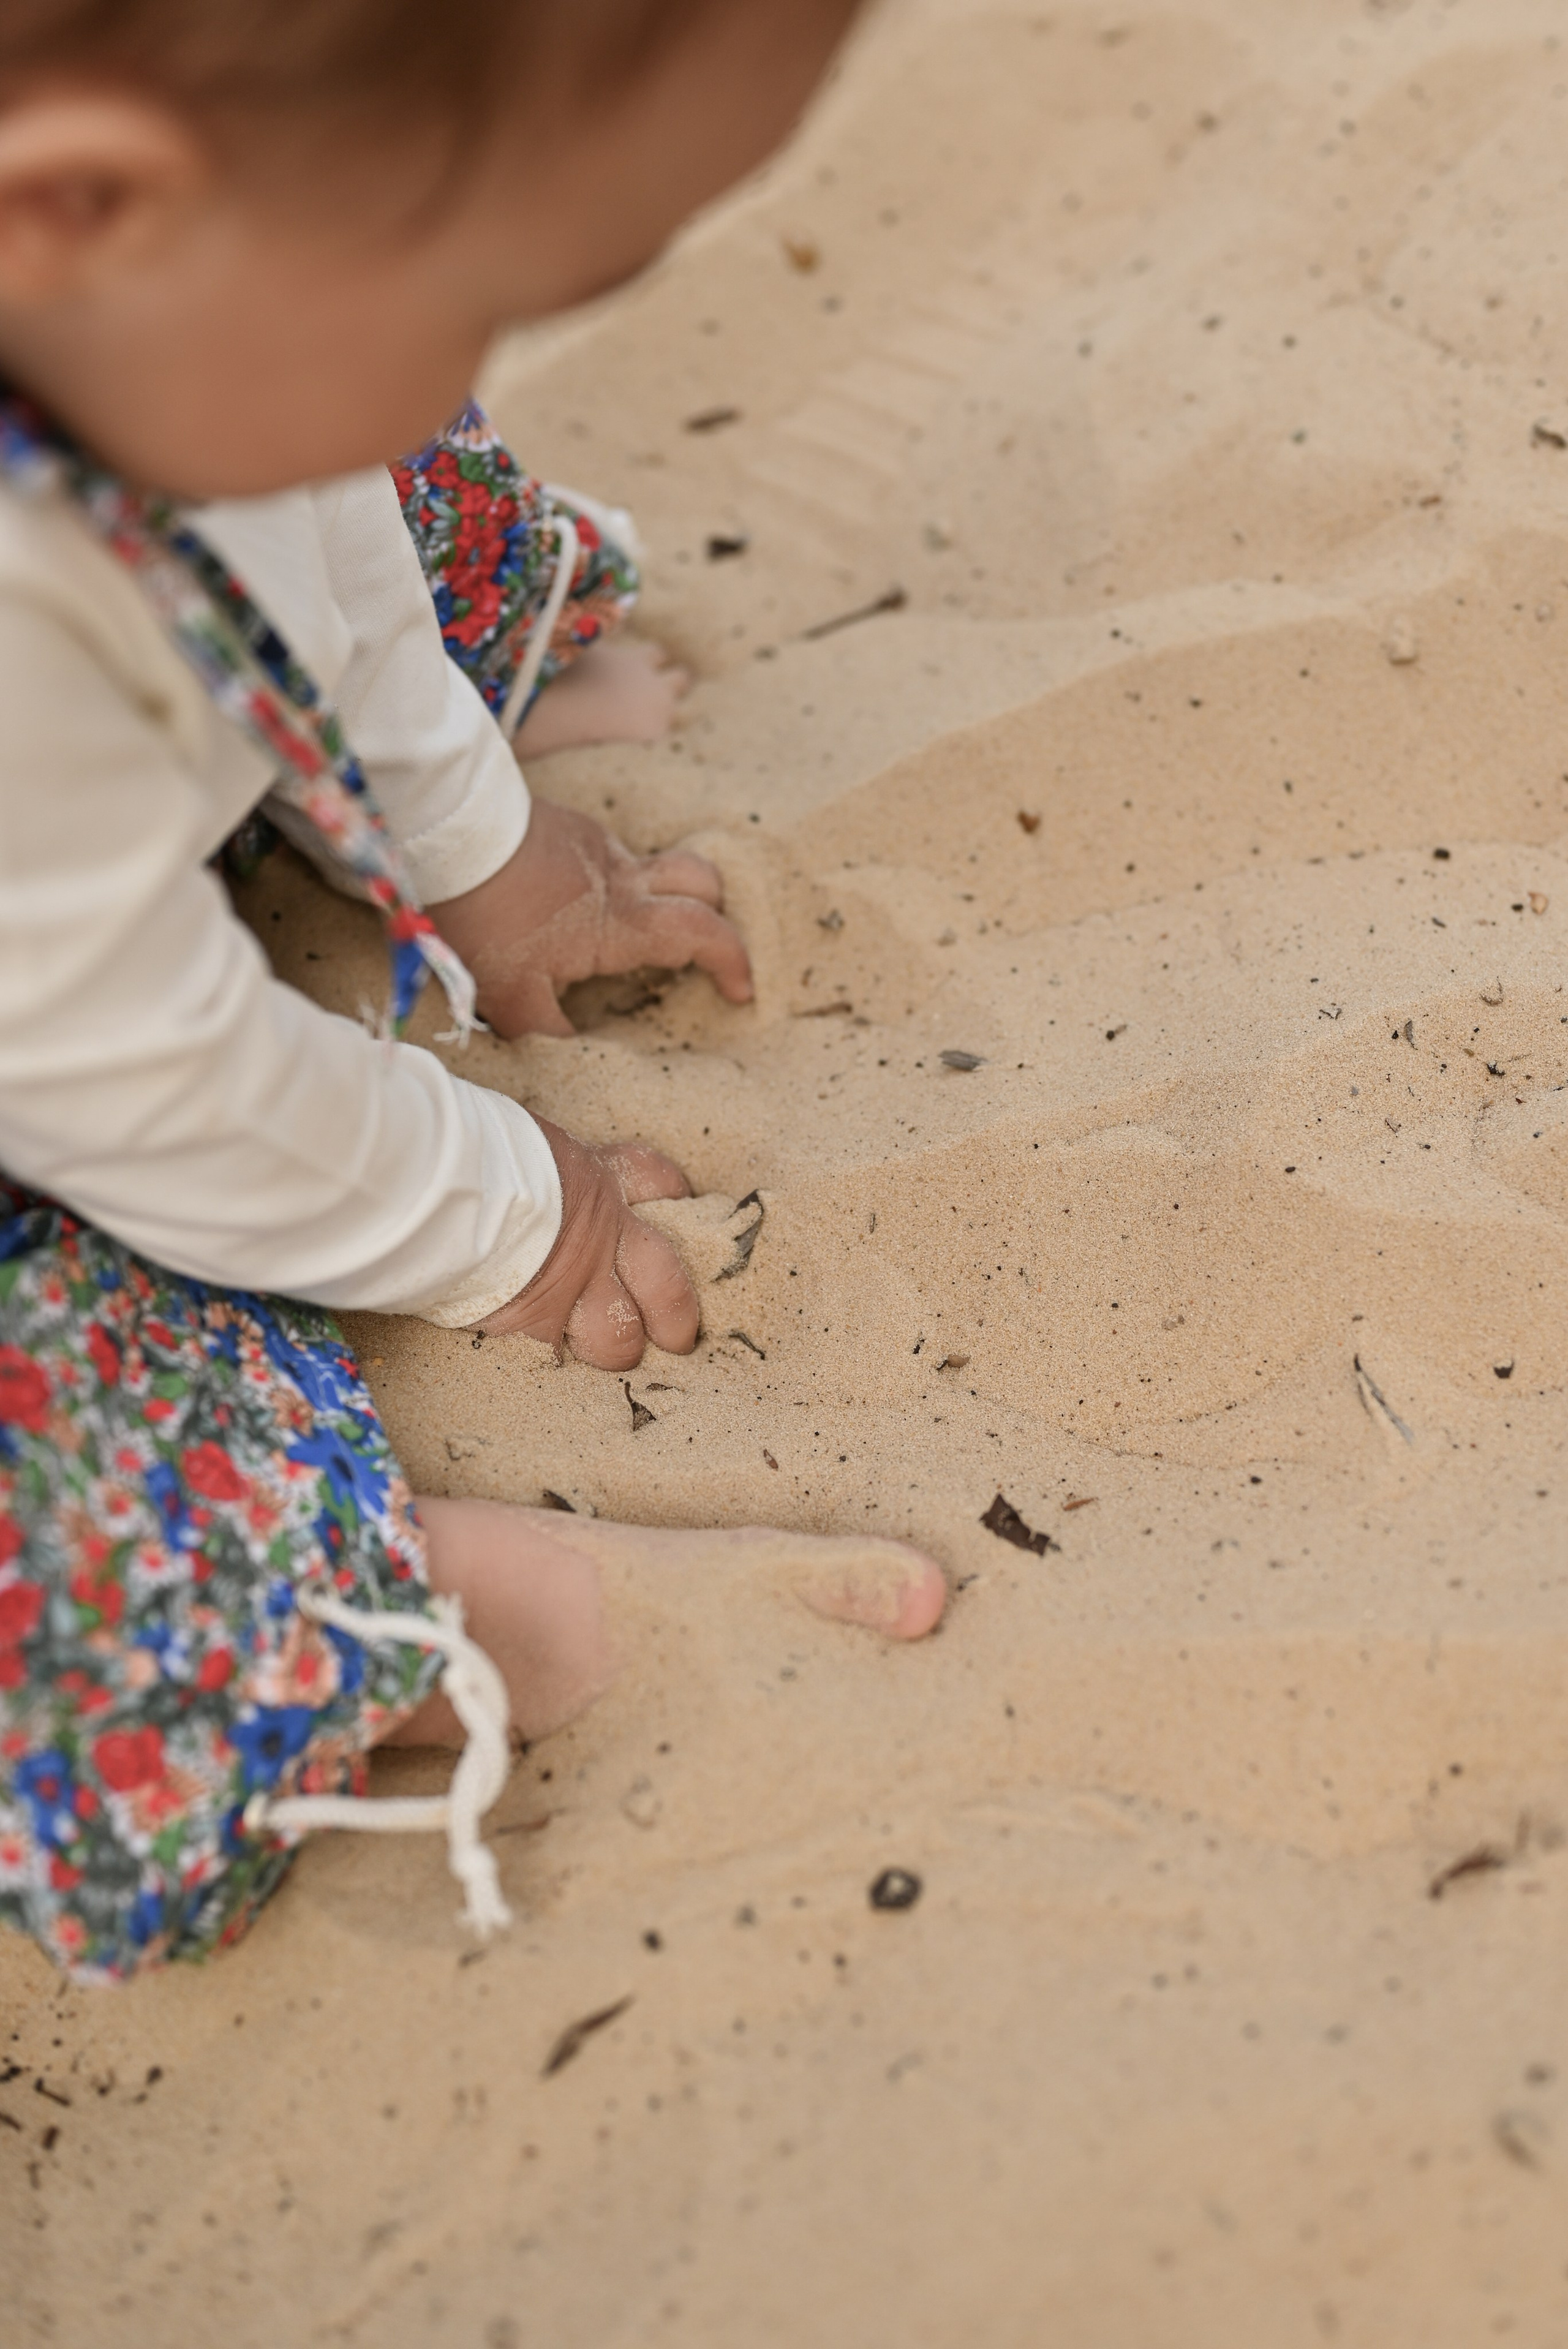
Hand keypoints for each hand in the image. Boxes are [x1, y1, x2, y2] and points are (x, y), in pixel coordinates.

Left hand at [429, 798, 752, 1038]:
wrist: (448, 833)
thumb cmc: (485, 917)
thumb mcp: (509, 997)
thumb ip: (547, 1034)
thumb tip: (567, 1059)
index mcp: (624, 923)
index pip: (705, 935)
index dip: (734, 963)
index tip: (740, 993)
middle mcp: (624, 877)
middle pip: (703, 880)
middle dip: (717, 913)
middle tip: (703, 948)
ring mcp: (597, 845)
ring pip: (656, 863)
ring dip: (664, 895)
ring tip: (637, 930)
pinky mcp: (569, 826)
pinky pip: (610, 853)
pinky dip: (615, 880)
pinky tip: (576, 902)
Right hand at [474, 1120, 697, 1367]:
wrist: (447, 1187)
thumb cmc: (477, 1151)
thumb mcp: (527, 1141)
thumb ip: (542, 1165)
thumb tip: (521, 1162)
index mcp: (597, 1181)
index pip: (655, 1181)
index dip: (671, 1192)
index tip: (676, 1200)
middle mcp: (600, 1238)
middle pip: (667, 1286)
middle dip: (677, 1315)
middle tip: (676, 1333)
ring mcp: (572, 1286)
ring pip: (620, 1338)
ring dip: (616, 1348)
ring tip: (609, 1352)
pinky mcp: (535, 1320)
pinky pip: (557, 1351)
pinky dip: (551, 1353)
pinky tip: (545, 1353)